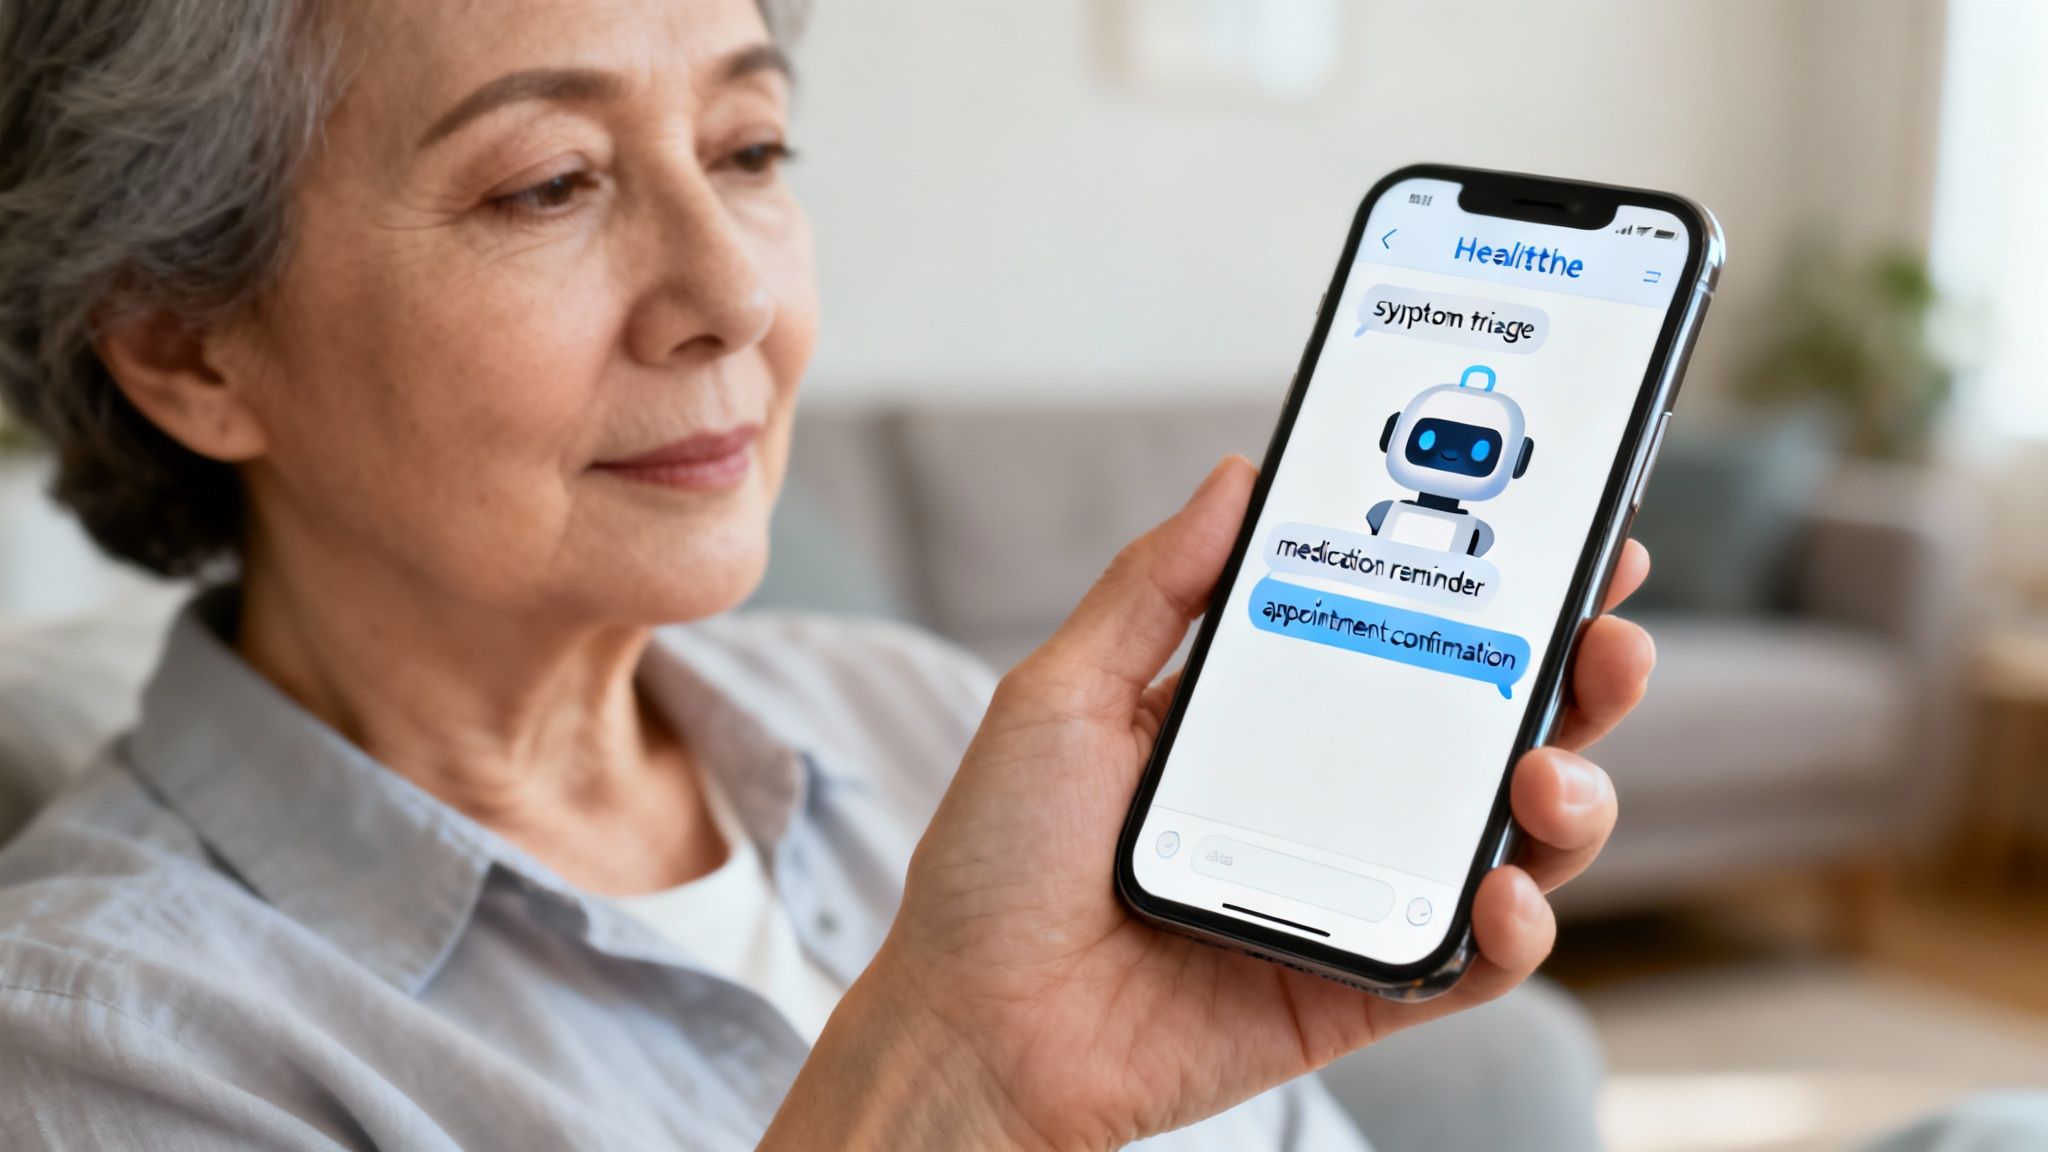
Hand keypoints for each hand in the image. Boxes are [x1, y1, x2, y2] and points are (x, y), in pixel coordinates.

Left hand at [769, 456, 1649, 1151]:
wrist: (971, 1024)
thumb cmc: (999, 863)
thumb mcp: (1063, 696)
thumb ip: (1154, 589)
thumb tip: (1236, 475)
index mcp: (1270, 718)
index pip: (1410, 637)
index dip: (1497, 589)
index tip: (1564, 533)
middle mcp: (1330, 799)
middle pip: (1491, 728)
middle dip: (1575, 677)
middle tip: (1607, 638)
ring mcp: (1356, 894)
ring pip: (1511, 840)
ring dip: (1570, 797)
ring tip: (1550, 774)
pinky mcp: (1362, 990)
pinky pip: (1472, 962)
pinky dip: (1517, 929)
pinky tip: (1504, 893)